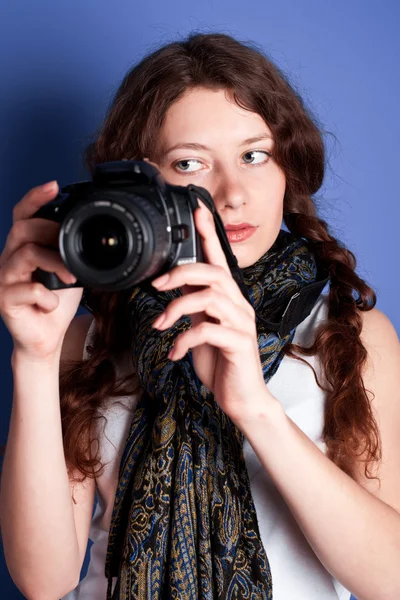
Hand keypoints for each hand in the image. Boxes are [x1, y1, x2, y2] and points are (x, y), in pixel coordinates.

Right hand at [0, 182, 82, 360]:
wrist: (46, 338)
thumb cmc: (57, 302)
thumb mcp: (70, 271)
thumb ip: (73, 253)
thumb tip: (97, 236)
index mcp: (24, 247)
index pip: (23, 214)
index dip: (36, 197)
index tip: (54, 185)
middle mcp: (9, 258)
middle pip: (22, 228)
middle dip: (50, 231)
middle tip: (71, 246)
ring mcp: (4, 278)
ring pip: (26, 253)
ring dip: (55, 263)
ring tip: (71, 278)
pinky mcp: (4, 299)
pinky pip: (29, 289)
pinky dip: (48, 297)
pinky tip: (52, 304)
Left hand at [151, 202, 273, 423]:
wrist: (241, 397)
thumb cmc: (221, 362)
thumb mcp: (201, 328)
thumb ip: (194, 306)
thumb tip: (175, 285)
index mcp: (228, 298)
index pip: (218, 258)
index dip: (208, 233)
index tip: (197, 208)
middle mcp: (238, 304)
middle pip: (212, 272)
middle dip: (180, 273)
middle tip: (156, 285)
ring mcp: (241, 323)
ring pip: (209, 297)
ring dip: (177, 309)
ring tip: (161, 325)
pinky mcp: (239, 343)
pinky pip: (209, 331)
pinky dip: (184, 340)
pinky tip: (174, 353)